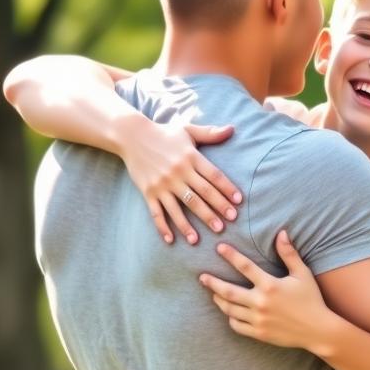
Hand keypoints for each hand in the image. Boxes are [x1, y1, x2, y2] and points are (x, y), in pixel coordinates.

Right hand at [123, 119, 242, 244]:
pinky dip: (163, 227)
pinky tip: (171, 240)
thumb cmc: (164, 134)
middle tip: (228, 222)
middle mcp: (178, 172)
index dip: (227, 189)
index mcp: (190, 157)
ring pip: (179, 208)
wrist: (132, 136)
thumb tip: (232, 129)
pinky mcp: (148, 192)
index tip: (238, 202)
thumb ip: (210, 133)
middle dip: (215, 209)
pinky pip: (157, 213)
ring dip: (189, 225)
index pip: (213, 176)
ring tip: (198, 240)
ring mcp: (162, 184)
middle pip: (201, 194)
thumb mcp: (188, 130)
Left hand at [199, 231, 335, 348]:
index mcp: (270, 285)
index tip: (219, 248)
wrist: (318, 330)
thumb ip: (289, 254)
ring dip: (220, 300)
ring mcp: (258, 320)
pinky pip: (237, 326)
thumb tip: (281, 233)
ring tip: (214, 294)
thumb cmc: (311, 300)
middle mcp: (261, 302)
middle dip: (213, 283)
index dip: (231, 255)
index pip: (245, 267)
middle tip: (202, 277)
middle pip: (228, 291)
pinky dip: (231, 318)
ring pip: (230, 309)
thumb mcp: (302, 274)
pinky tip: (229, 312)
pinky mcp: (259, 333)